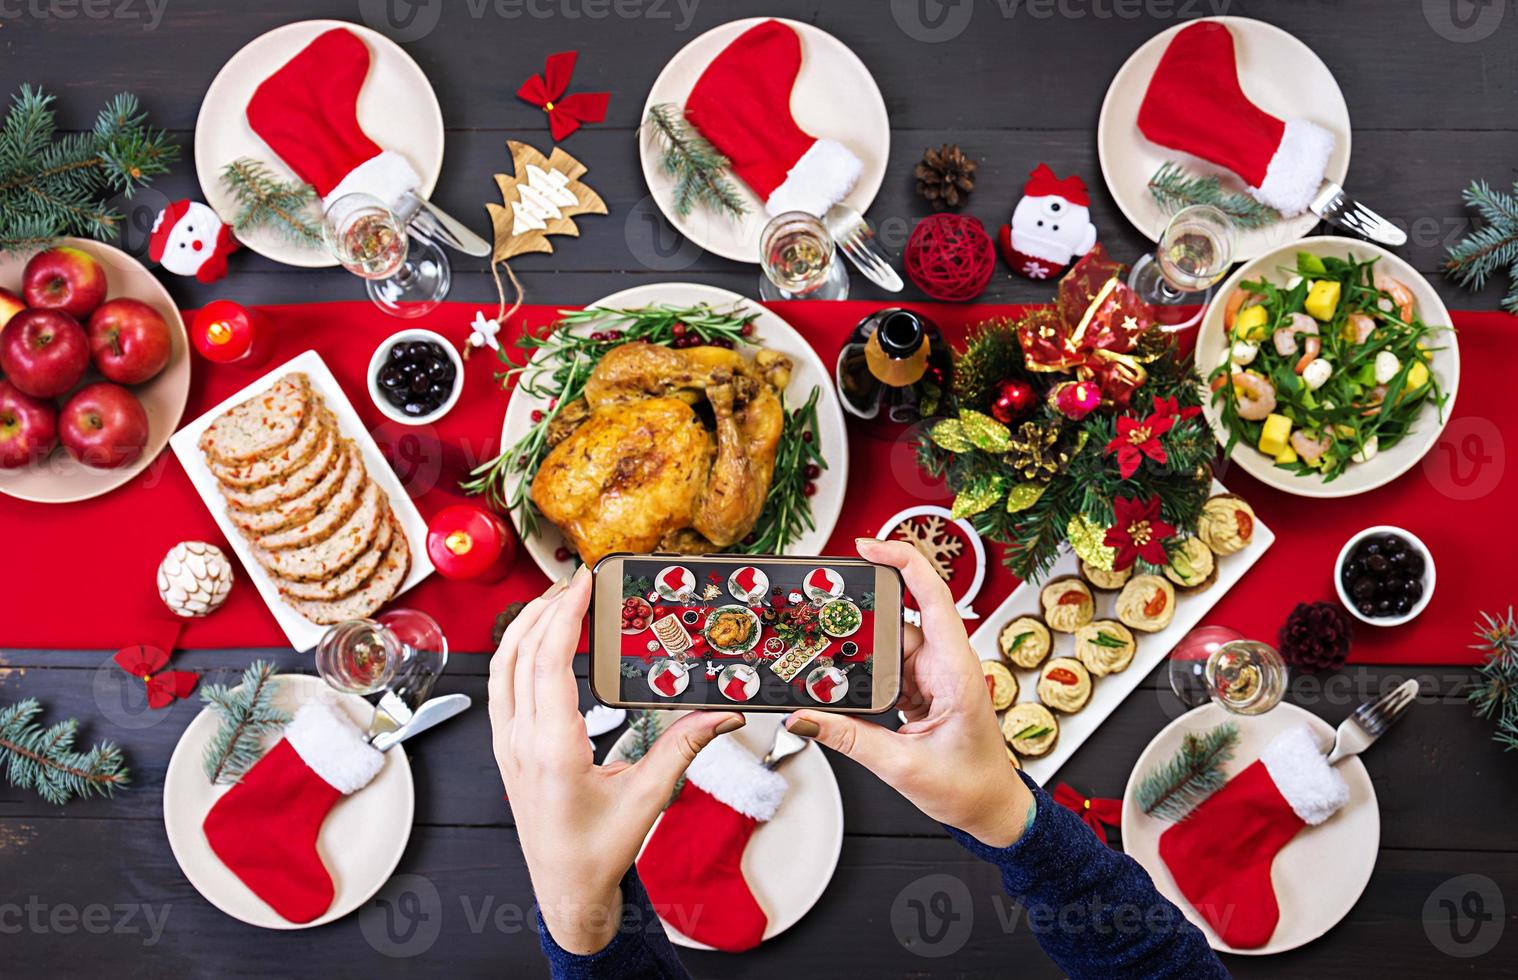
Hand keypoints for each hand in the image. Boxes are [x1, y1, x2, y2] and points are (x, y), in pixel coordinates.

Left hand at [488, 568, 744, 953]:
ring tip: (556, 600)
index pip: (547, 661)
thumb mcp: (648, 798)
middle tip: (577, 581)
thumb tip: (722, 712)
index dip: (564, 614)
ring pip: (501, 666)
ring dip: (525, 625)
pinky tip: (537, 642)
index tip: (583, 582)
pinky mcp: (505, 748)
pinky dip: (516, 651)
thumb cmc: (598, 852)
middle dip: (546, 607)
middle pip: (519, 653)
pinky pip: (501, 686)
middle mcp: (519, 742)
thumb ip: (684, 747)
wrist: (565, 891)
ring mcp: (505, 745)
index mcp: (551, 750)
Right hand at [785, 538, 1032, 846]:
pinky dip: (864, 670)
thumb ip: (848, 738)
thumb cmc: (970, 788)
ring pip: (890, 644)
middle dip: (861, 611)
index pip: (935, 597)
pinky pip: (888, 667)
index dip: (903, 562)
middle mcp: (948, 665)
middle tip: (822, 607)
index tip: (868, 547)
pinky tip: (841, 678)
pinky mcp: (924, 688)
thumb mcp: (902, 766)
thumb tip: (803, 718)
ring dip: (859, 648)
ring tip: (823, 653)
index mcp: (957, 672)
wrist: (993, 812)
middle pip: (902, 617)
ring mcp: (936, 675)